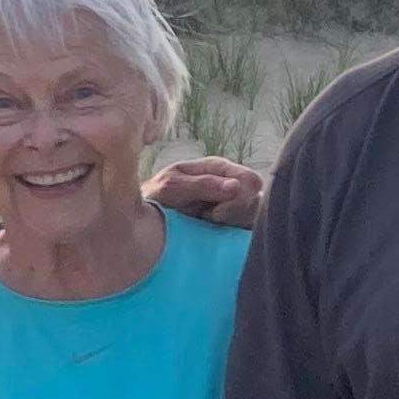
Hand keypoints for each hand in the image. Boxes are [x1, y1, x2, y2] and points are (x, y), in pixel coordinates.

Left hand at [147, 157, 264, 228]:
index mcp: (217, 167)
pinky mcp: (228, 218)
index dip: (238, 199)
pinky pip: (244, 225)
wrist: (143, 216)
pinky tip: (211, 230)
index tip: (215, 213)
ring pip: (252, 212)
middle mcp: (227, 181)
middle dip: (235, 212)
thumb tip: (236, 186)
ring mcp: (229, 200)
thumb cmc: (154, 196)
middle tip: (209, 218)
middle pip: (255, 196)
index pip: (250, 179)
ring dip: (231, 222)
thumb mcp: (172, 187)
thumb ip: (203, 185)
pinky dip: (231, 231)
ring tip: (205, 222)